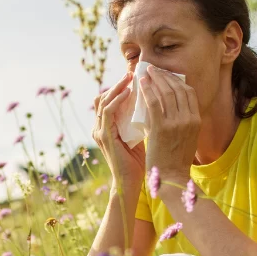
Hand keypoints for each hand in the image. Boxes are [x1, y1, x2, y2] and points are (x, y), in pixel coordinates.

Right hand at [92, 71, 145, 190]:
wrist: (132, 183)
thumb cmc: (140, 162)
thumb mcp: (141, 136)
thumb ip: (142, 121)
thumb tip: (157, 104)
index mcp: (107, 128)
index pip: (109, 100)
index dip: (120, 87)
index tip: (137, 77)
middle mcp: (99, 128)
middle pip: (103, 97)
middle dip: (118, 83)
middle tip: (134, 72)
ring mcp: (99, 132)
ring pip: (103, 100)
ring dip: (117, 86)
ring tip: (131, 77)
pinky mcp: (103, 136)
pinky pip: (107, 111)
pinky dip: (117, 99)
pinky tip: (129, 92)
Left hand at [138, 65, 199, 185]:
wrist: (171, 178)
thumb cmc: (175, 160)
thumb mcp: (187, 138)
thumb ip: (182, 122)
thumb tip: (170, 105)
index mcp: (196, 121)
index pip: (189, 93)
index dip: (177, 81)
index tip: (167, 76)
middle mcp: (189, 119)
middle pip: (178, 89)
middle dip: (165, 76)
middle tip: (154, 70)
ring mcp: (176, 123)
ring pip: (165, 93)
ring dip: (155, 79)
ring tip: (146, 73)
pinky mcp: (161, 128)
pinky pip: (153, 103)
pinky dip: (147, 90)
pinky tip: (141, 84)